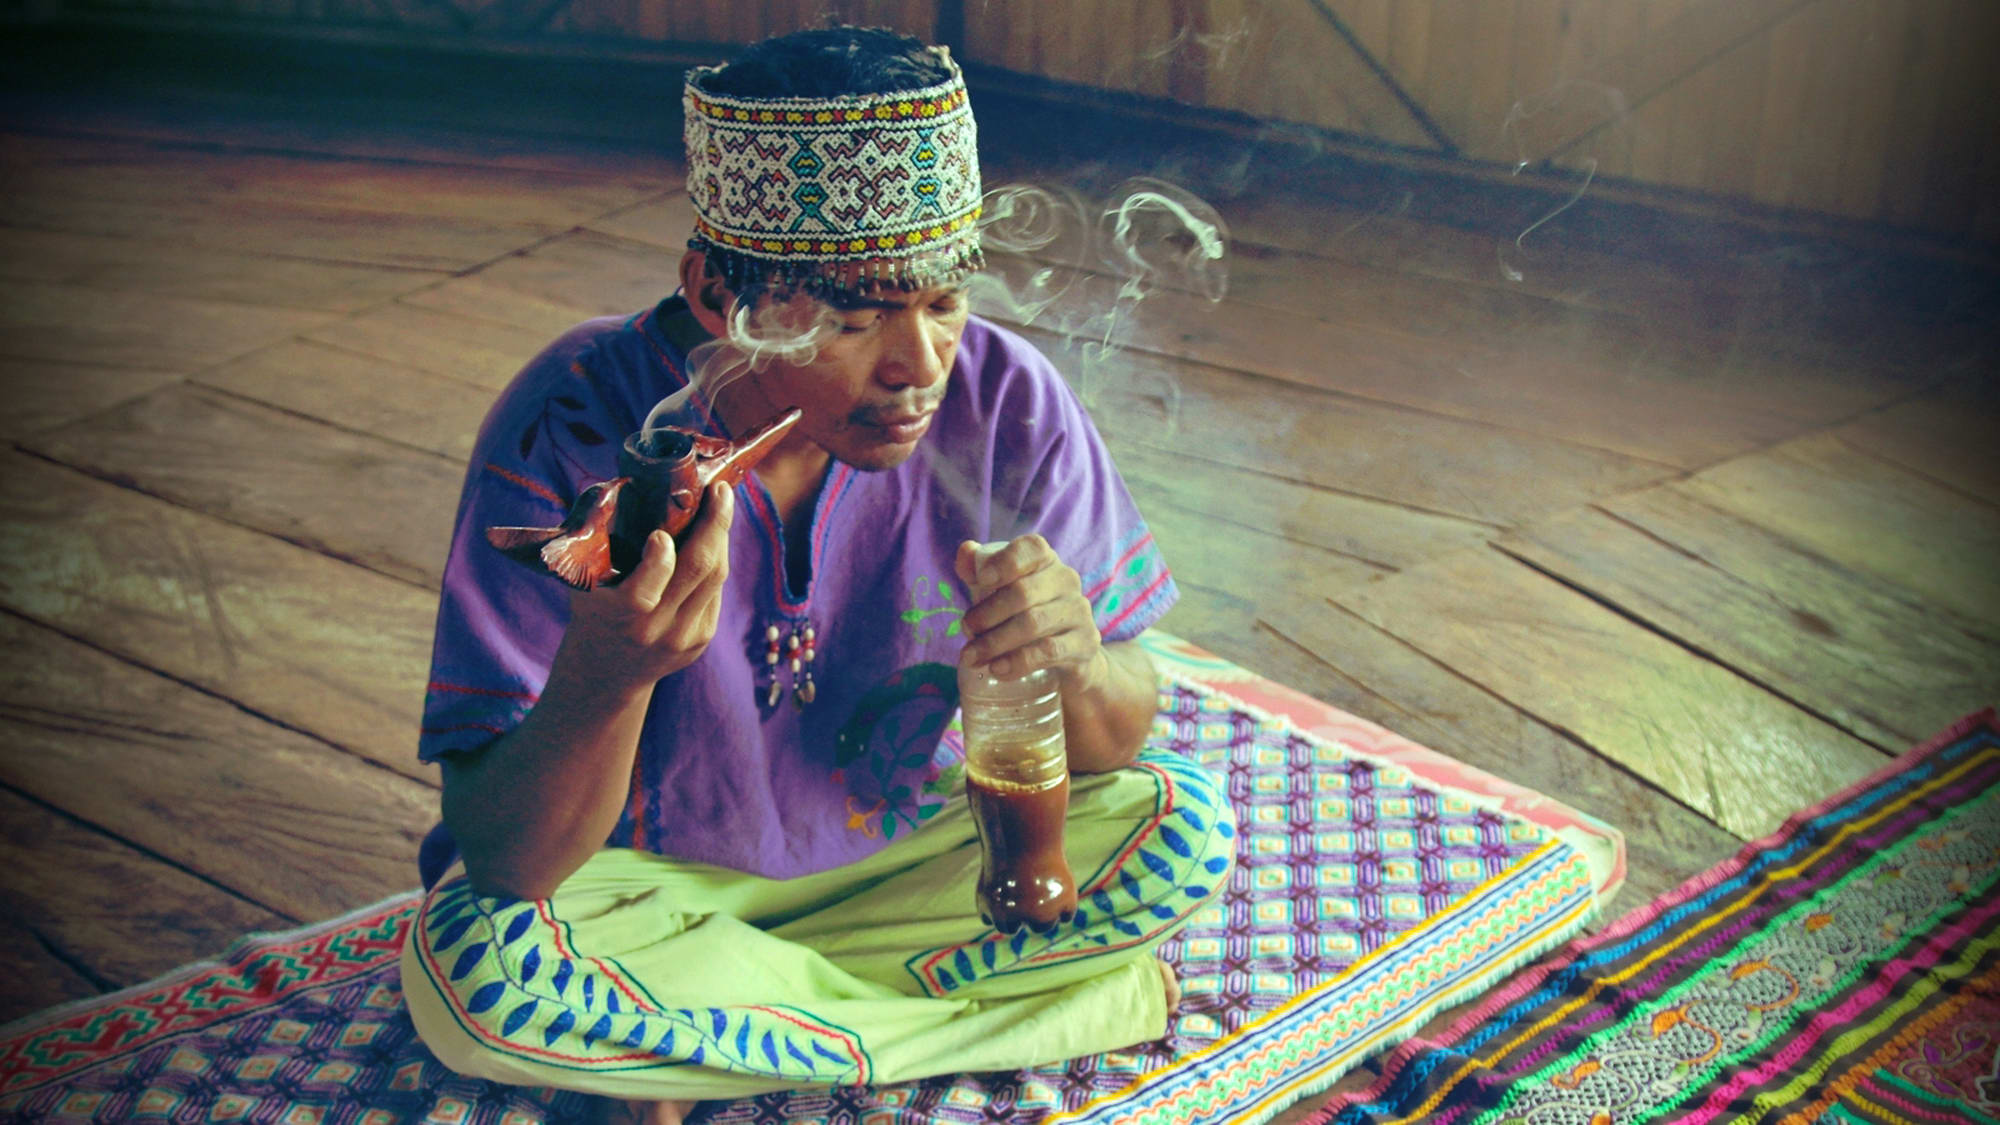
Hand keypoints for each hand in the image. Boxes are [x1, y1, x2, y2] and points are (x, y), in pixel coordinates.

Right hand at [557, 481, 733, 691]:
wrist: (606, 672)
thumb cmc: (594, 611)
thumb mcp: (585, 584)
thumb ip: (598, 545)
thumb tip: (618, 487)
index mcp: (619, 616)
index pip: (644, 592)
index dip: (658, 560)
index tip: (661, 533)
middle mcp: (654, 629)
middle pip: (697, 572)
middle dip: (713, 525)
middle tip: (719, 491)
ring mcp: (683, 637)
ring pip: (714, 578)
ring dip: (720, 537)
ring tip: (721, 503)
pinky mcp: (702, 639)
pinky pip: (715, 590)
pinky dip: (716, 559)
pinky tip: (715, 536)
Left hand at [956, 535, 1107, 692]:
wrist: (1069, 656)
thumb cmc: (1026, 615)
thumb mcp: (1000, 592)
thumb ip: (978, 571)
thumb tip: (966, 551)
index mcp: (1046, 561)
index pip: (1033, 548)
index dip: (1006, 561)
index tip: (981, 579)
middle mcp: (1066, 581)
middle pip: (1023, 592)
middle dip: (987, 614)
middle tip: (966, 631)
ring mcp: (1079, 612)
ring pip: (1033, 623)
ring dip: (995, 642)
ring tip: (972, 657)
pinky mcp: (1085, 643)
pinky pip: (1049, 651)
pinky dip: (1018, 661)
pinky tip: (998, 669)